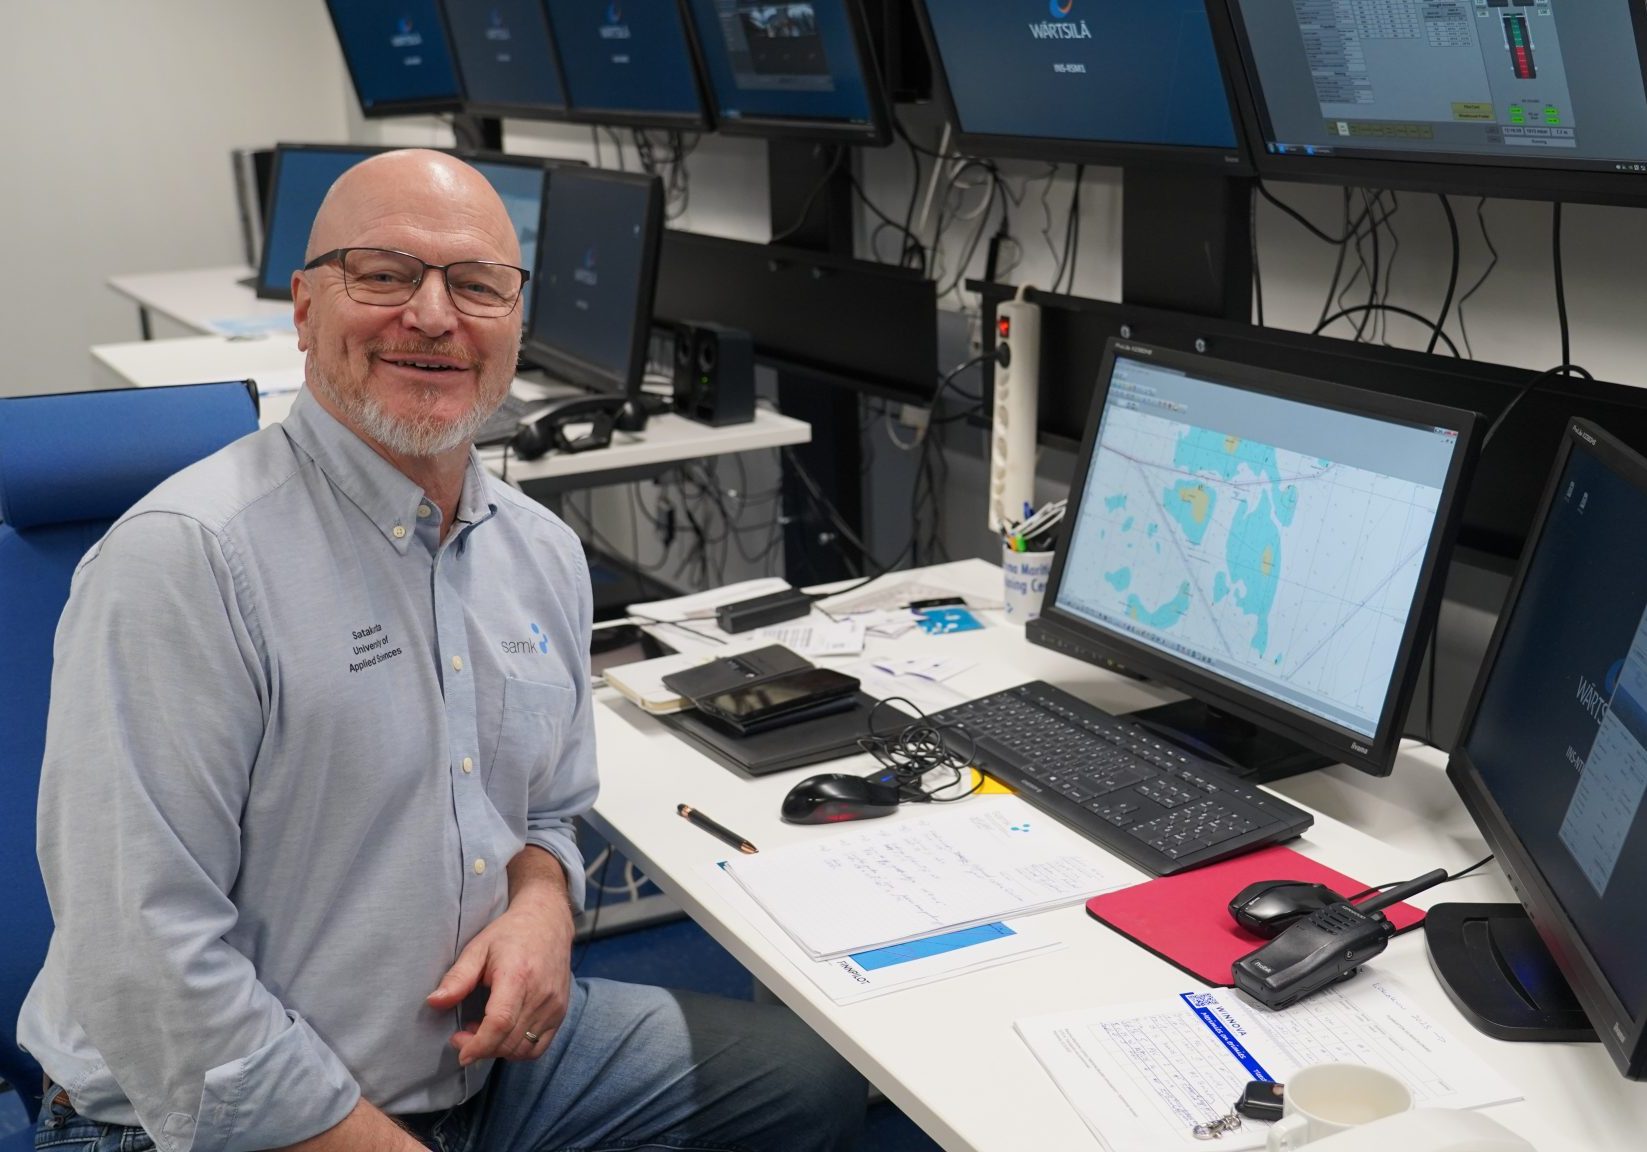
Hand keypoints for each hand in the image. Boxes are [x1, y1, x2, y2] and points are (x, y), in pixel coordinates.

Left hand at [426, 855, 574, 1064]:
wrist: (547, 921)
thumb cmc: (510, 933)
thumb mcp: (478, 949)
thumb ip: (457, 978)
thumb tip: (433, 1002)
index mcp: (517, 976)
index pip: (500, 1023)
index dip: (479, 1045)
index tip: (461, 1052)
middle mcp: (540, 994)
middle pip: (509, 1041)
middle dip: (482, 1049)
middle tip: (463, 1036)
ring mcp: (554, 1005)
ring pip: (524, 1049)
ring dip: (499, 1050)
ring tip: (482, 1032)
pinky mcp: (561, 1011)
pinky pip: (539, 1046)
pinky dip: (518, 1050)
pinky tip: (504, 1035)